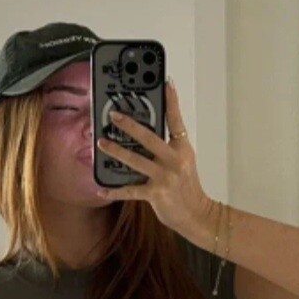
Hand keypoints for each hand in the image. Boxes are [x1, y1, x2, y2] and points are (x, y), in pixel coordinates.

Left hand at [96, 79, 214, 240]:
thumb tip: (145, 131)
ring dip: (116, 151)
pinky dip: (114, 190)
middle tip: (113, 114)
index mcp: (182, 148)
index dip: (170, 101)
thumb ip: (168, 145)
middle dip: (130, 124)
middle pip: (150, 137)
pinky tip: (100, 188)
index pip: (176, 120)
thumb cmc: (187, 187)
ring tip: (101, 142)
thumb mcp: (183, 161)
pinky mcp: (156, 194)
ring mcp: (165, 177)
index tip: (164, 83)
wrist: (197, 215)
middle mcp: (175, 160)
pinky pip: (130, 190)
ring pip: (136, 160)